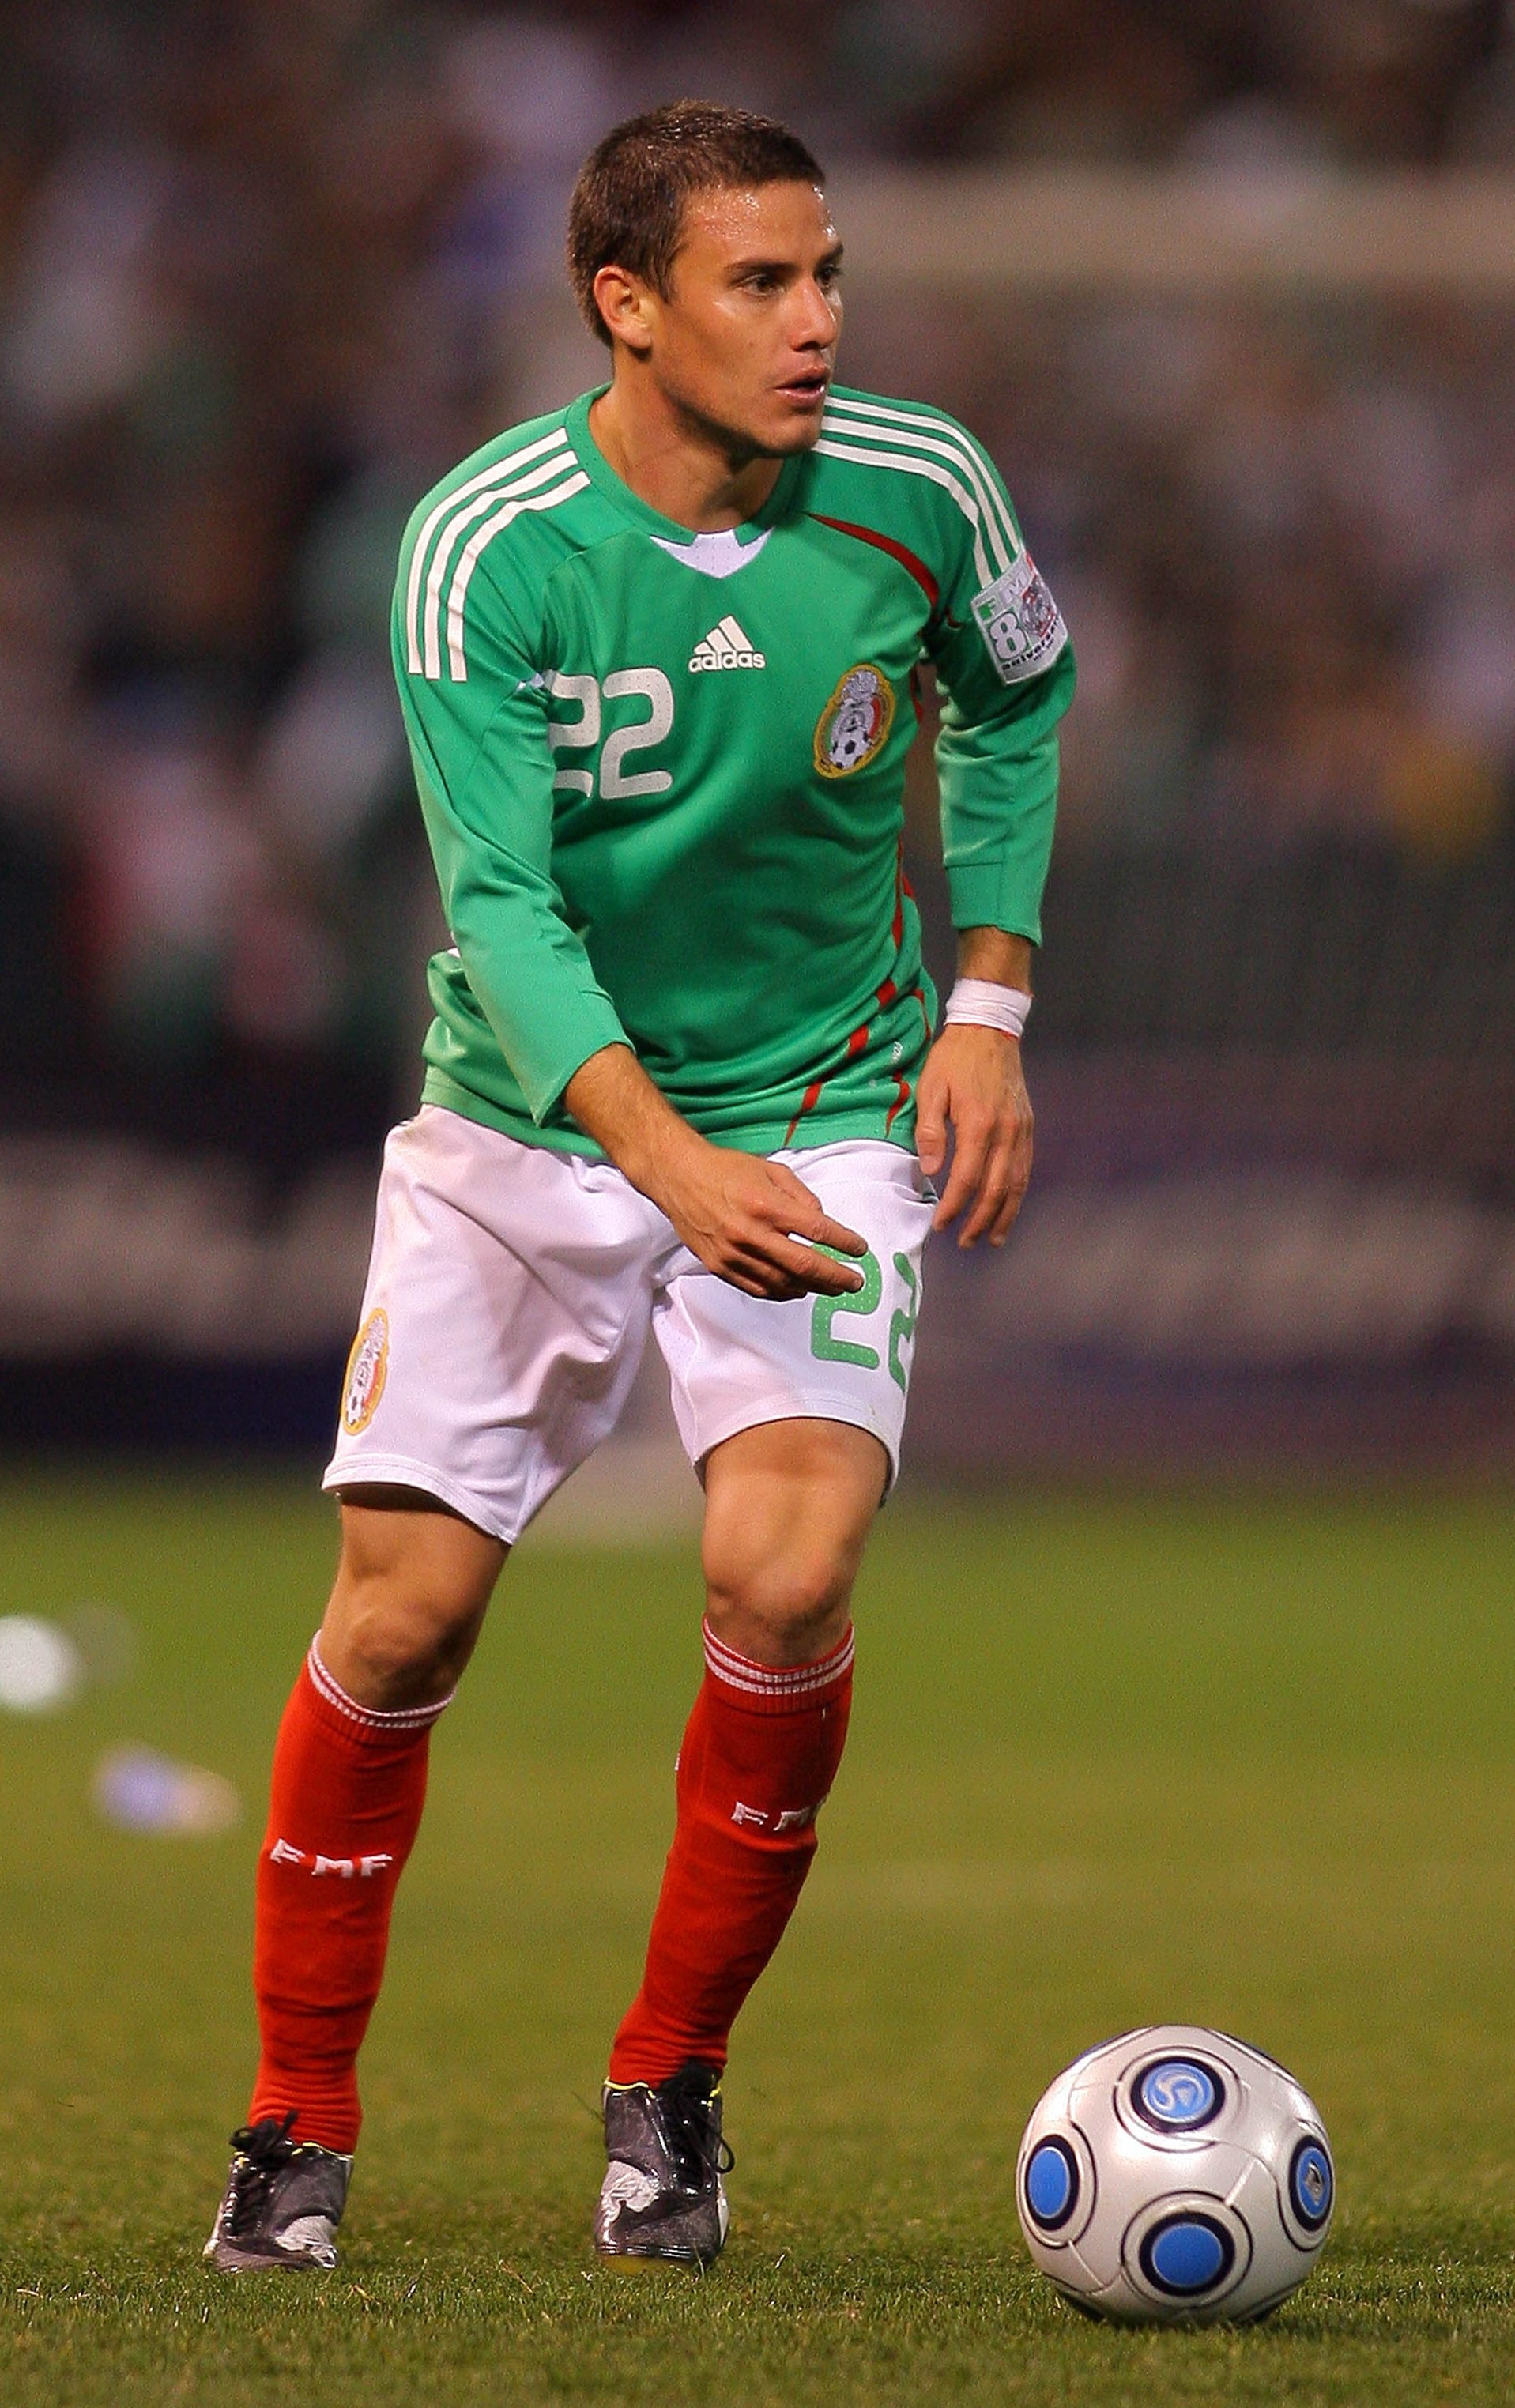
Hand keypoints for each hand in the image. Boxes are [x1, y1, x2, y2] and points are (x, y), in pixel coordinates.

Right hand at [654, 1134, 867, 1300]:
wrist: (678, 1177)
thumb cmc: (725, 1169)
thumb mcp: (771, 1169)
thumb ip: (800, 1195)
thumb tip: (820, 1220)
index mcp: (766, 1205)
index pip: (816, 1230)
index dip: (843, 1242)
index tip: (859, 1248)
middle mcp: (750, 1233)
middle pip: (804, 1265)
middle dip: (836, 1277)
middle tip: (854, 1282)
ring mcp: (733, 1254)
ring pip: (782, 1283)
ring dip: (812, 1288)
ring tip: (831, 1287)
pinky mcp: (719, 1266)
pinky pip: (757, 1288)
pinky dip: (782, 1292)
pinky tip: (797, 1289)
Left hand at [915, 1023, 1032, 1246]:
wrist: (989, 1028)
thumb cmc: (954, 1058)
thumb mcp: (930, 1088)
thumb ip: (929, 1131)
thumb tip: (929, 1171)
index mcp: (979, 1124)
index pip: (967, 1179)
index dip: (954, 1206)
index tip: (939, 1224)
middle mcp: (1006, 1131)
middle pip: (996, 1189)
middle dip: (980, 1221)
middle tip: (964, 1242)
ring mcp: (1021, 1129)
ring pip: (1017, 1183)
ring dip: (1004, 1214)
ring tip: (992, 1238)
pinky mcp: (1027, 1125)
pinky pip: (1025, 1167)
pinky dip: (1017, 1193)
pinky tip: (1007, 1207)